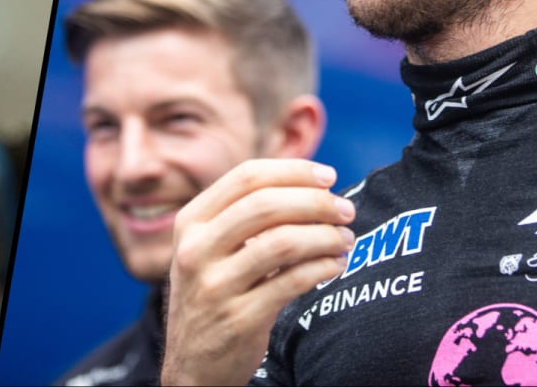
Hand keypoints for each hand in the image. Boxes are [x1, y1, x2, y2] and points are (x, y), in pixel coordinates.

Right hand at [160, 158, 355, 385]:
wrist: (192, 365)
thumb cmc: (213, 294)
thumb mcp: (208, 249)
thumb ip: (243, 217)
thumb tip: (311, 186)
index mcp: (190, 222)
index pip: (246, 177)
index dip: (293, 171)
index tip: (328, 176)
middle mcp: (196, 249)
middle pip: (266, 204)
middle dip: (316, 202)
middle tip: (346, 211)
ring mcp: (215, 285)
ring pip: (283, 242)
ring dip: (325, 237)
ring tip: (345, 240)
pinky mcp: (239, 318)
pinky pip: (292, 282)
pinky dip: (322, 268)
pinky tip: (335, 265)